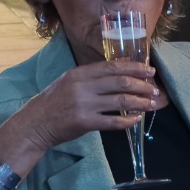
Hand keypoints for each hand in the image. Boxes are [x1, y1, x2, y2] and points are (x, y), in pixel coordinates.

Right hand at [2, 61, 160, 152]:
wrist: (35, 123)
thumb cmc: (55, 101)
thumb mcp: (70, 82)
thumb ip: (93, 76)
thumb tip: (122, 70)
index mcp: (80, 73)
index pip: (113, 67)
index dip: (135, 68)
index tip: (150, 71)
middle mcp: (83, 86)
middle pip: (120, 82)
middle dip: (142, 85)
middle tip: (154, 90)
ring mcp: (84, 104)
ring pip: (121, 101)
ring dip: (140, 103)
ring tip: (151, 105)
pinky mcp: (84, 122)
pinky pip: (113, 121)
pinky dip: (127, 121)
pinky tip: (136, 120)